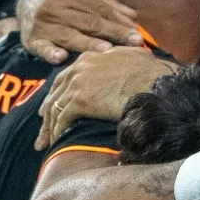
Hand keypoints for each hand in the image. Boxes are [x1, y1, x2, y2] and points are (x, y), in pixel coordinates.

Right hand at [17, 0, 142, 63]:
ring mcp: (42, 23)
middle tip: (134, 43)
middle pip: (89, 22)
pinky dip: (51, 52)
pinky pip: (42, 47)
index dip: (119, 21)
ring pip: (70, 35)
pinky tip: (61, 58)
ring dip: (88, 43)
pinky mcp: (31, 39)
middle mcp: (55, 5)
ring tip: (107, 50)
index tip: (136, 33)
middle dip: (113, 33)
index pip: (99, 9)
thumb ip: (105, 2)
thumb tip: (133, 16)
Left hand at [33, 47, 176, 149]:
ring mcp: (79, 83)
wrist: (156, 83)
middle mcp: (80, 67)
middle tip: (43, 125)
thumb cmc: (152, 73)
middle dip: (47, 110)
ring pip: (55, 106)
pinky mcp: (81, 100)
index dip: (59, 91)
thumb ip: (124, 60)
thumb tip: (131, 64)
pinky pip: (62, 118)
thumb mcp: (134, 58)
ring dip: (48, 126)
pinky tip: (56, 141)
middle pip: (56, 91)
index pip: (67, 76)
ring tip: (44, 142)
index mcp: (91, 57)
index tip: (53, 104)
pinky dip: (57, 131)